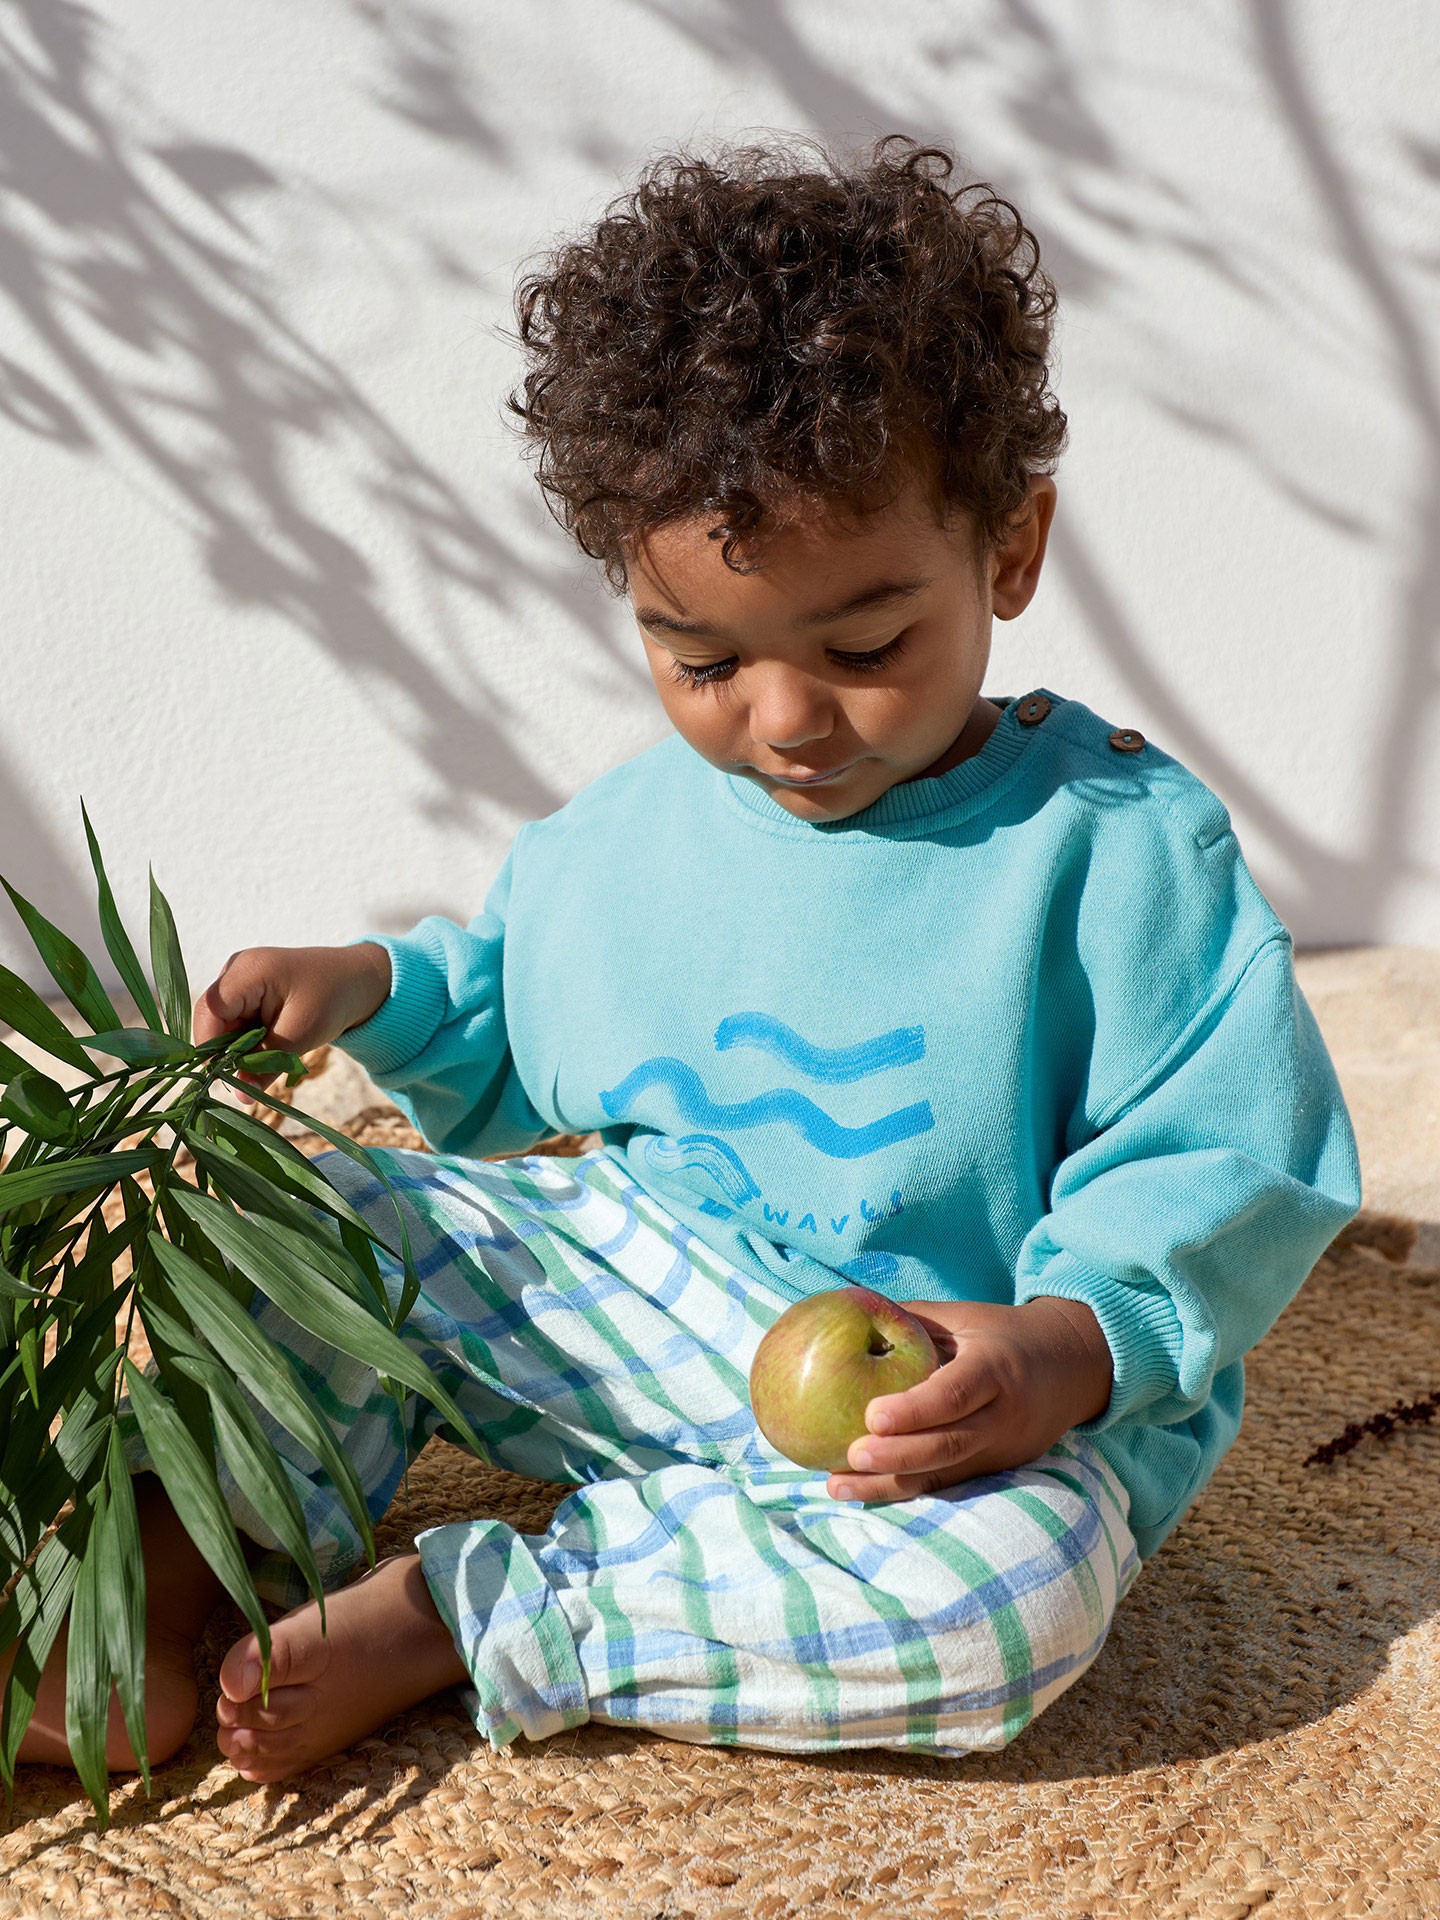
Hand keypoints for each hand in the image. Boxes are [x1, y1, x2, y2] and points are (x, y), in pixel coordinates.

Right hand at [192, 943, 391, 1101]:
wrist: (355, 981)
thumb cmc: (332, 998)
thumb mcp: (300, 1036)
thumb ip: (266, 1065)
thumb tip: (241, 1098)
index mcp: (249, 970)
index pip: (210, 1010)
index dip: (210, 1045)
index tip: (224, 1076)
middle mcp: (236, 970)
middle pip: (213, 1020)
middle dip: (228, 1052)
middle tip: (250, 1078)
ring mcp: (238, 981)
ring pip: (223, 1026)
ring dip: (240, 1050)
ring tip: (271, 1057)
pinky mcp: (244, 994)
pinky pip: (234, 1025)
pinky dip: (248, 1043)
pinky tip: (269, 1048)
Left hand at [825, 1296, 1113, 1503]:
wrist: (1074, 1367)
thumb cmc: (1003, 1334)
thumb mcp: (965, 1316)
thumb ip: (913, 1320)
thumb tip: (847, 1315)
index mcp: (996, 1368)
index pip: (955, 1394)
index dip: (915, 1409)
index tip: (872, 1416)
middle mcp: (1004, 1415)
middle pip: (950, 1444)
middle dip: (897, 1456)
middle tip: (849, 1456)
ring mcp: (1002, 1449)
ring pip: (945, 1474)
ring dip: (890, 1484)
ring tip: (838, 1486)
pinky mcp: (996, 1469)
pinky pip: (948, 1484)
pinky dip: (905, 1488)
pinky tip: (863, 1492)